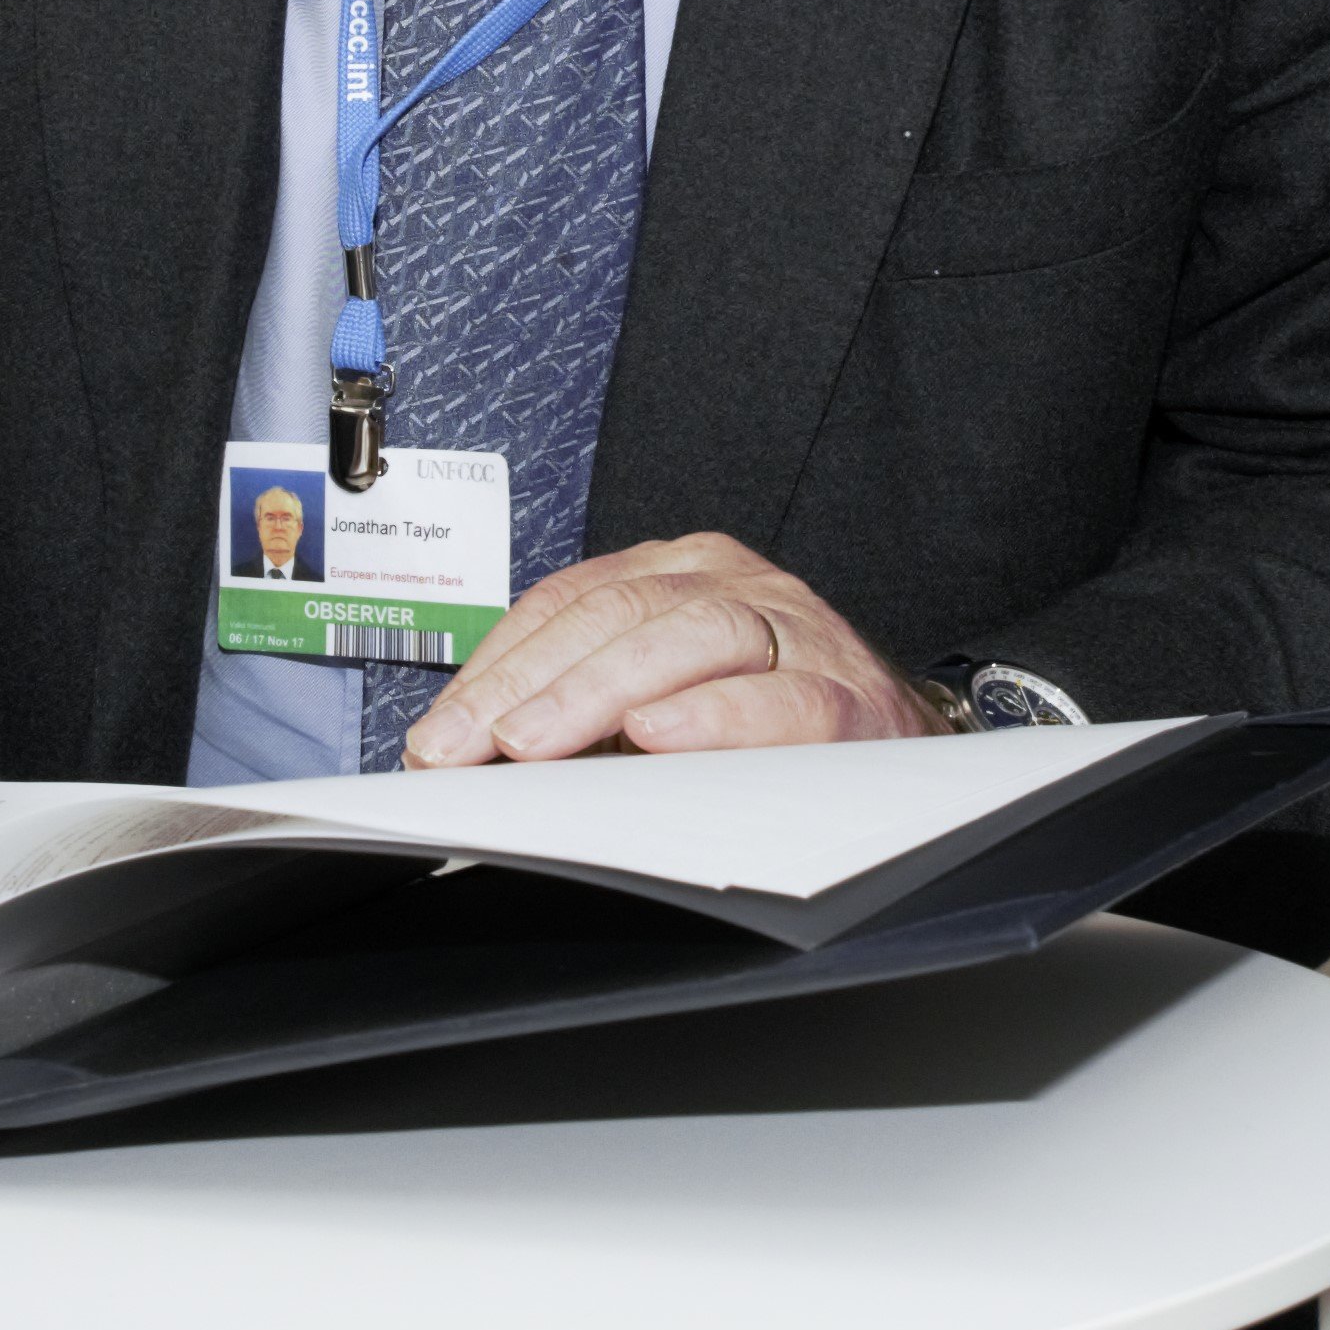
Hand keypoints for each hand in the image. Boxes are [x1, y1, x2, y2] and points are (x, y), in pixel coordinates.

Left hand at [412, 531, 941, 765]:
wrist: (890, 730)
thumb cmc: (757, 714)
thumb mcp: (652, 697)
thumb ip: (575, 713)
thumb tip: (466, 756)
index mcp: (675, 573)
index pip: (565, 602)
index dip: (494, 669)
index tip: (439, 738)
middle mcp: (730, 584)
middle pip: (616, 612)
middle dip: (528, 685)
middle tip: (468, 749)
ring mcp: (791, 629)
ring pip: (688, 636)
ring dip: (599, 693)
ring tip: (537, 740)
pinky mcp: (844, 691)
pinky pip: (777, 698)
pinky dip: (713, 717)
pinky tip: (658, 736)